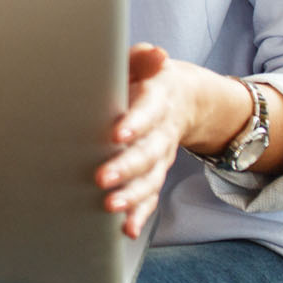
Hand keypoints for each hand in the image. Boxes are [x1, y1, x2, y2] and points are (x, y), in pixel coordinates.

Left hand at [98, 44, 196, 238]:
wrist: (180, 98)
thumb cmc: (146, 78)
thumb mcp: (144, 64)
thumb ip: (142, 59)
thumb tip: (155, 53)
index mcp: (157, 100)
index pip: (148, 111)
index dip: (135, 122)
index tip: (117, 133)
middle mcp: (161, 132)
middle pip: (149, 152)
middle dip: (126, 166)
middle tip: (101, 178)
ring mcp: (161, 156)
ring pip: (151, 179)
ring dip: (132, 195)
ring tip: (111, 206)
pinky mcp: (156, 173)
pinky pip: (150, 196)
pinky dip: (140, 213)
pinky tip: (127, 229)